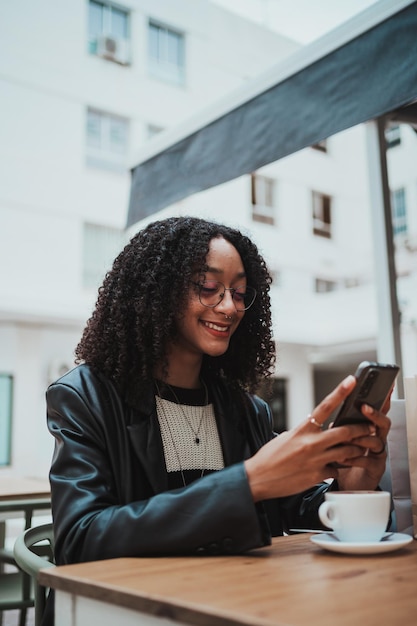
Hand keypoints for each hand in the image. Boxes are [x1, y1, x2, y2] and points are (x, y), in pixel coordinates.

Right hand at [245, 375, 388, 501]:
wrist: (259, 478)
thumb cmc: (270, 457)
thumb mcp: (287, 437)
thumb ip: (305, 431)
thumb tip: (317, 427)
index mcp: (302, 429)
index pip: (325, 406)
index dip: (340, 392)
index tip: (351, 381)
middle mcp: (311, 443)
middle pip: (345, 431)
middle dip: (362, 429)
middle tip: (370, 427)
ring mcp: (316, 460)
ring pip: (347, 452)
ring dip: (356, 450)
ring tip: (360, 449)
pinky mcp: (317, 475)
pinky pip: (336, 470)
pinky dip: (337, 469)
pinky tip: (334, 469)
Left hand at [335, 401, 390, 490]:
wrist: (347, 485)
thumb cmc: (344, 459)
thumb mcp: (339, 440)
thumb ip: (338, 428)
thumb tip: (328, 417)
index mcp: (368, 429)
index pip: (376, 411)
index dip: (379, 400)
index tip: (375, 390)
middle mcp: (376, 438)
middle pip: (383, 423)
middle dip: (374, 414)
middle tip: (364, 408)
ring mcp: (377, 453)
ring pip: (376, 441)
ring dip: (361, 437)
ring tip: (348, 438)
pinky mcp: (376, 468)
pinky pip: (369, 460)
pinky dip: (355, 458)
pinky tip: (343, 458)